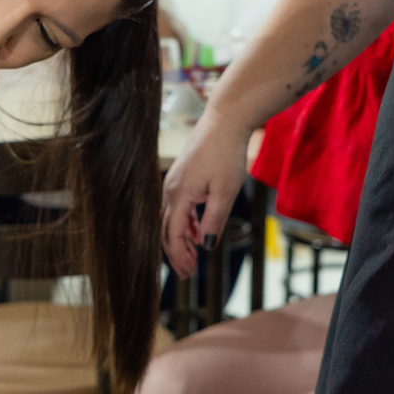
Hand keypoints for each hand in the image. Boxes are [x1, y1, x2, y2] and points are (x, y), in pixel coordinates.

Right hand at [162, 103, 251, 276]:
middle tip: (187, 272)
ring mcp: (174, 182)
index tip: (188, 273)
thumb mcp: (225, 191)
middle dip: (176, 251)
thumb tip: (205, 245)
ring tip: (193, 256)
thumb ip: (213, 220)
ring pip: (171, 217)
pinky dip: (185, 222)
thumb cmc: (226, 153)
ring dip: (181, 238)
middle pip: (166, 228)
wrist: (225, 120)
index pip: (172, 233)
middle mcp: (171, 189)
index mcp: (179, 195)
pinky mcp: (182, 176)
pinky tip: (196, 231)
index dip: (179, 255)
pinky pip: (178, 206)